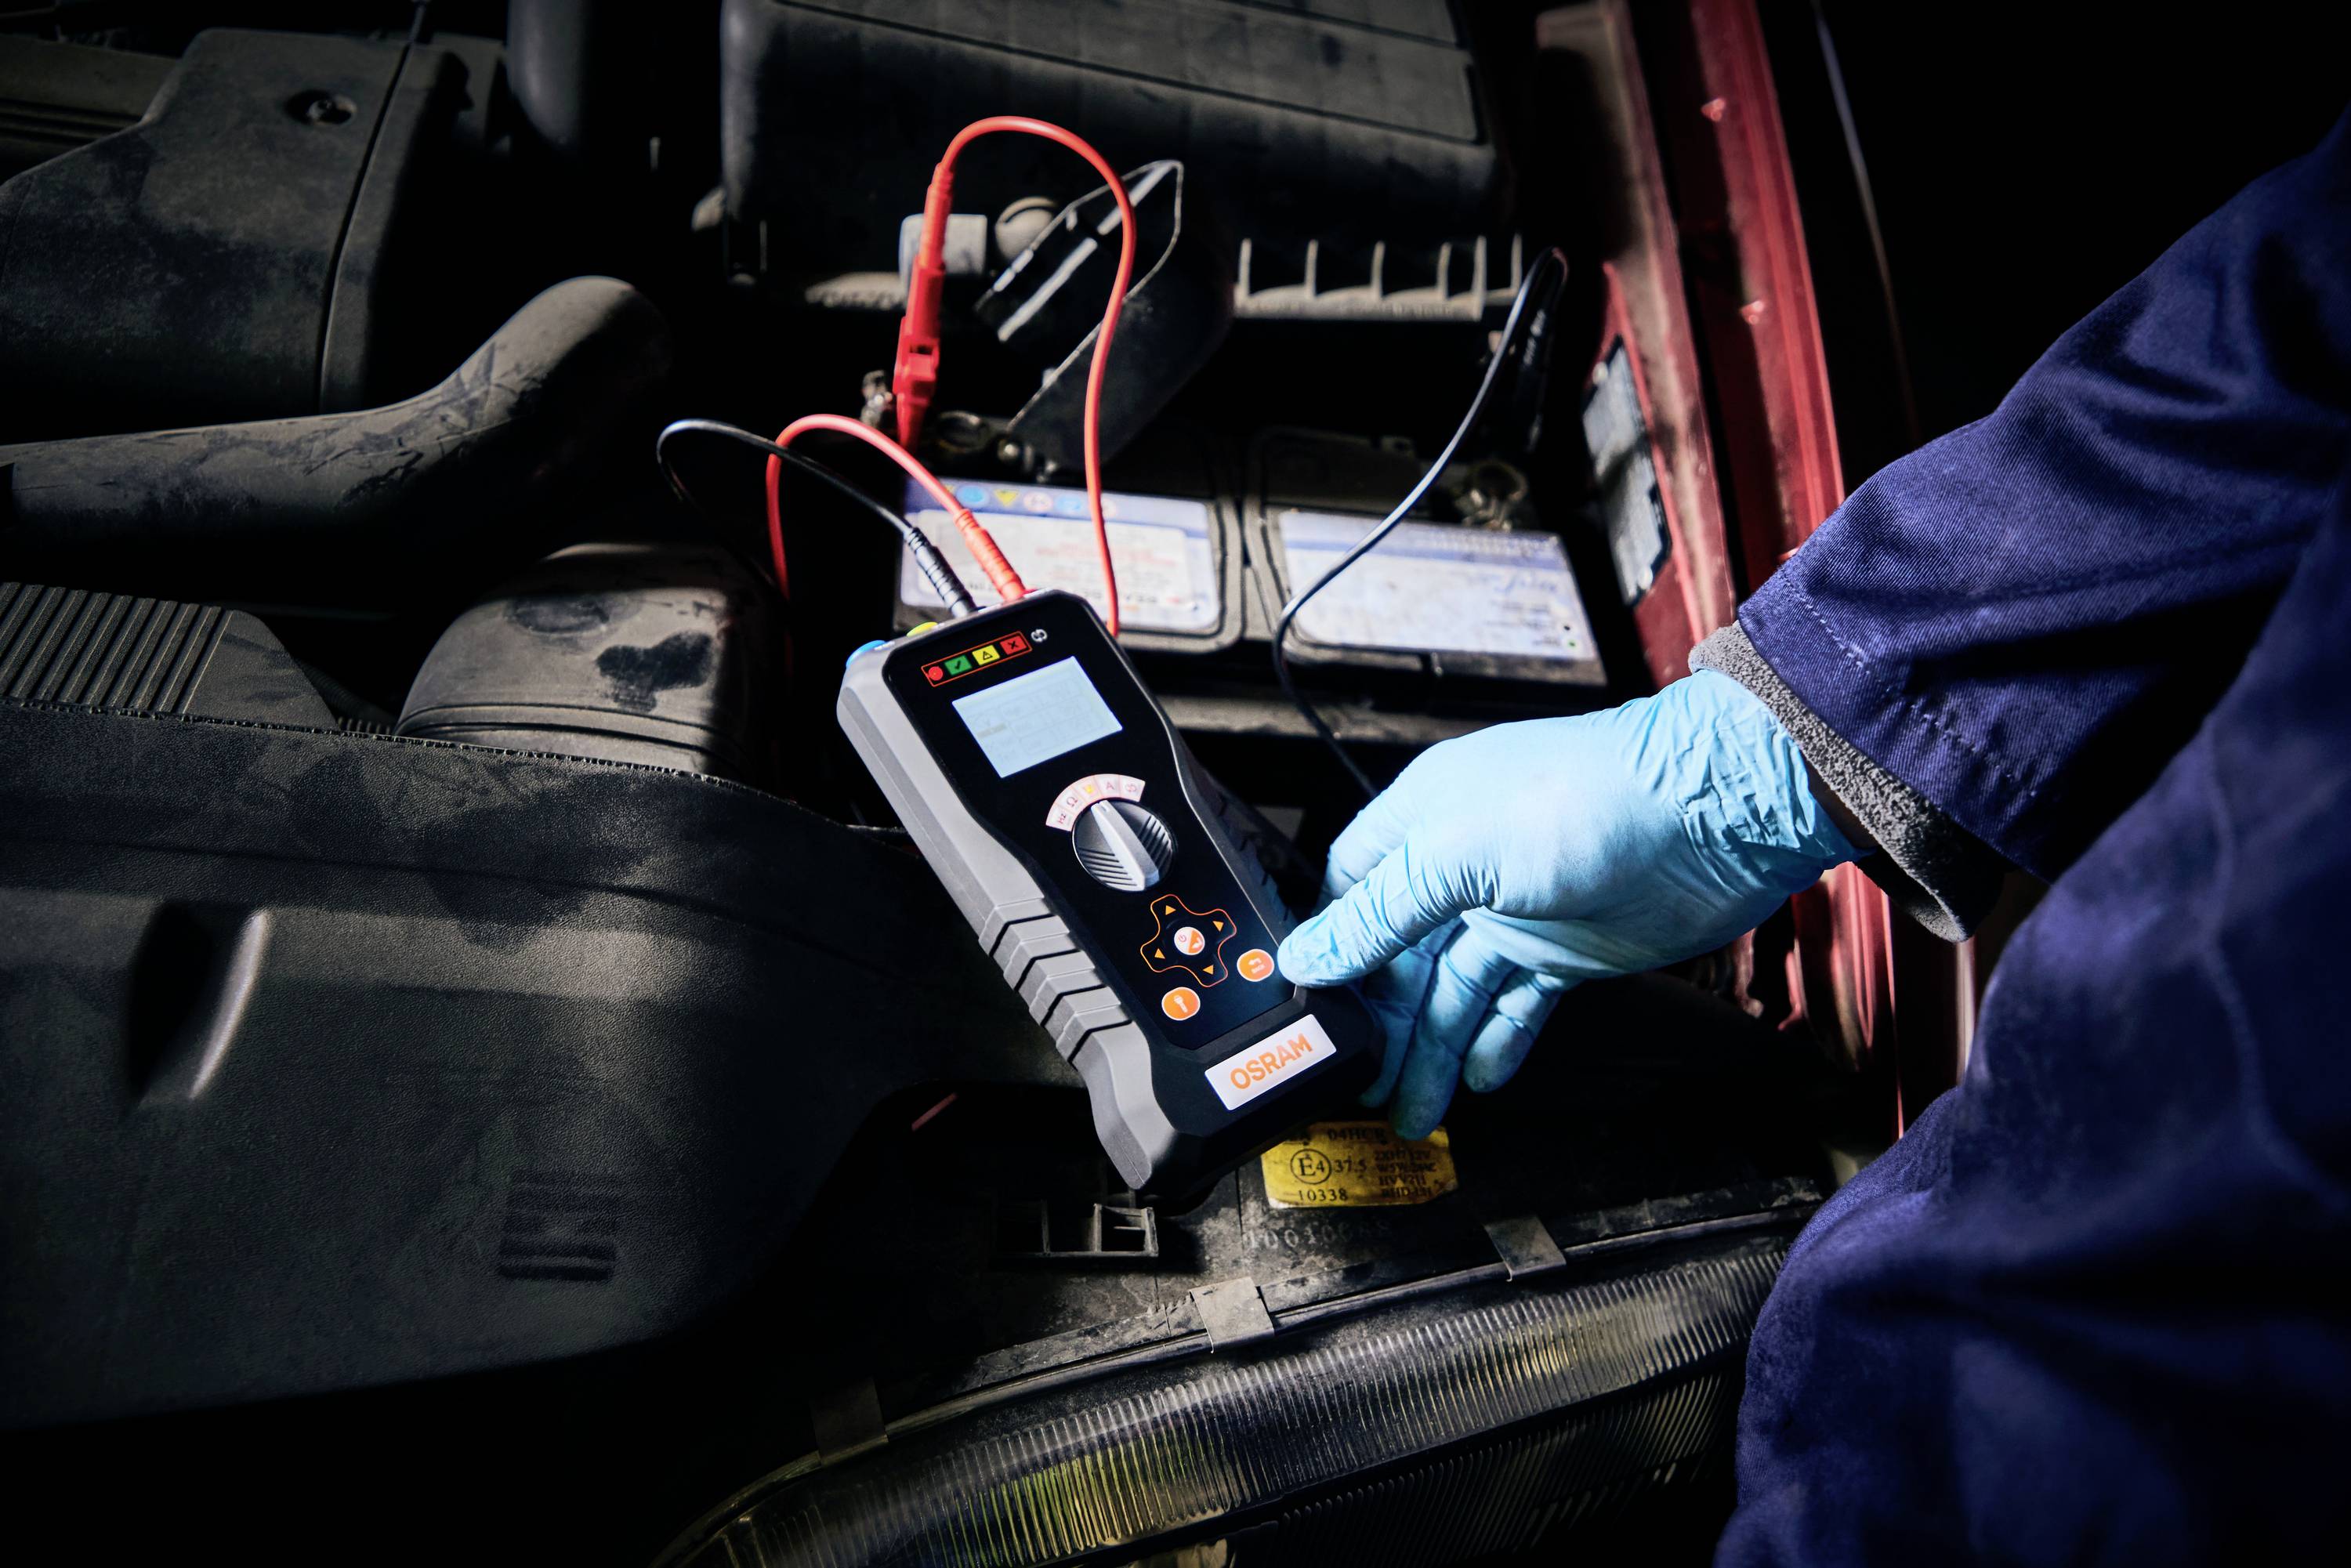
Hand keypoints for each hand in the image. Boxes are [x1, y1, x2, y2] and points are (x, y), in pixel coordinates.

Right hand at [1277, 670, 1858, 1136]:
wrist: (1716, 814)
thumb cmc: (1590, 799)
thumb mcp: (1459, 854)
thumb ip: (1382, 913)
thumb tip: (1311, 954)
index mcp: (1424, 820)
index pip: (1353, 888)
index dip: (1333, 947)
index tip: (1314, 1009)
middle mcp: (1463, 865)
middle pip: (1400, 956)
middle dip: (1381, 1021)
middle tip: (1362, 1083)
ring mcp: (1516, 911)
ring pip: (1454, 991)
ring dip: (1433, 1050)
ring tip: (1412, 1111)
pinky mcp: (1565, 950)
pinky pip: (1515, 1004)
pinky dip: (1497, 1042)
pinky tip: (1479, 1078)